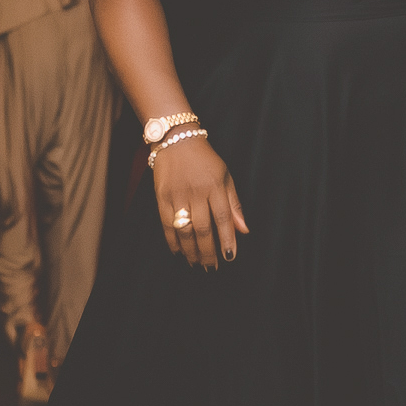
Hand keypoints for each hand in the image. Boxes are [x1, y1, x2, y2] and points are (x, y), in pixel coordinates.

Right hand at [151, 137, 247, 270]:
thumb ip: (234, 204)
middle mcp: (196, 191)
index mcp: (215, 186)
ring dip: (191, 250)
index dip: (227, 239)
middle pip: (202, 228)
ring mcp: (177, 194)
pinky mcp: (161, 196)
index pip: (223, 218)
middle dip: (208, 251)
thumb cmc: (204, 159)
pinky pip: (166, 223)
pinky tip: (178, 252)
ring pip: (184, 229)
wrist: (176, 139)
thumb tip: (244, 230)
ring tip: (196, 263)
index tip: (230, 256)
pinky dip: (172, 240)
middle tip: (212, 267)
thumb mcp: (225, 176)